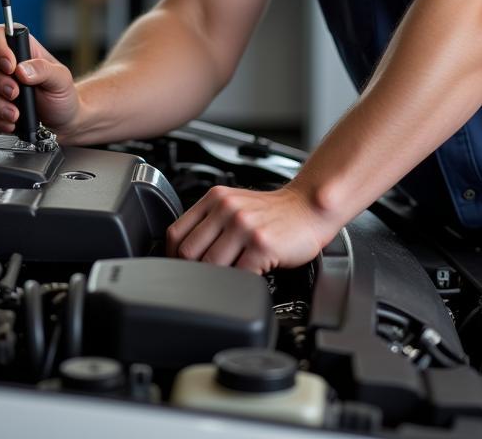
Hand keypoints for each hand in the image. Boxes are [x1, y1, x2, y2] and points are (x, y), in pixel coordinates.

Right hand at [0, 24, 80, 138]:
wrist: (62, 122)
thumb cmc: (62, 95)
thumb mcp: (61, 78)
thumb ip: (44, 69)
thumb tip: (22, 69)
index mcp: (21, 50)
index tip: (10, 66)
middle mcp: (4, 65)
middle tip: (16, 93)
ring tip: (16, 114)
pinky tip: (10, 122)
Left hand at [165, 183, 338, 273]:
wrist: (309, 207)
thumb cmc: (273, 213)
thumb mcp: (235, 205)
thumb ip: (210, 222)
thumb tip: (181, 253)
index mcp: (215, 198)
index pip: (176, 233)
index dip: (172, 257)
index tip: (179, 269)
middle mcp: (227, 208)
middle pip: (188, 252)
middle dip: (193, 271)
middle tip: (204, 280)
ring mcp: (244, 226)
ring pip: (210, 266)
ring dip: (218, 279)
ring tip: (229, 278)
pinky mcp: (262, 244)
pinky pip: (238, 275)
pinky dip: (239, 283)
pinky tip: (247, 278)